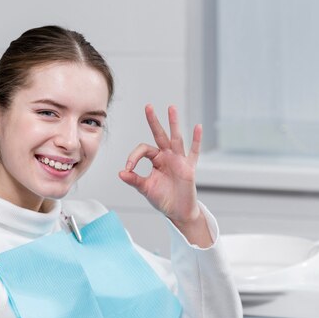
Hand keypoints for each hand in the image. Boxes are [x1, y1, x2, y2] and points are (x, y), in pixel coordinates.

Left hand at [119, 104, 211, 245]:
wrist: (178, 211)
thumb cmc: (163, 199)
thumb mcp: (146, 189)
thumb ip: (134, 180)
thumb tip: (120, 172)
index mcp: (156, 159)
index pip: (143, 149)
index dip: (134, 156)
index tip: (128, 168)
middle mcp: (167, 156)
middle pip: (159, 135)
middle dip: (154, 121)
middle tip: (148, 106)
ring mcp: (179, 160)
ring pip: (176, 138)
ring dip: (173, 123)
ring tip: (171, 108)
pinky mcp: (189, 167)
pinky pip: (194, 152)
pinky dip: (196, 140)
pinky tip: (198, 127)